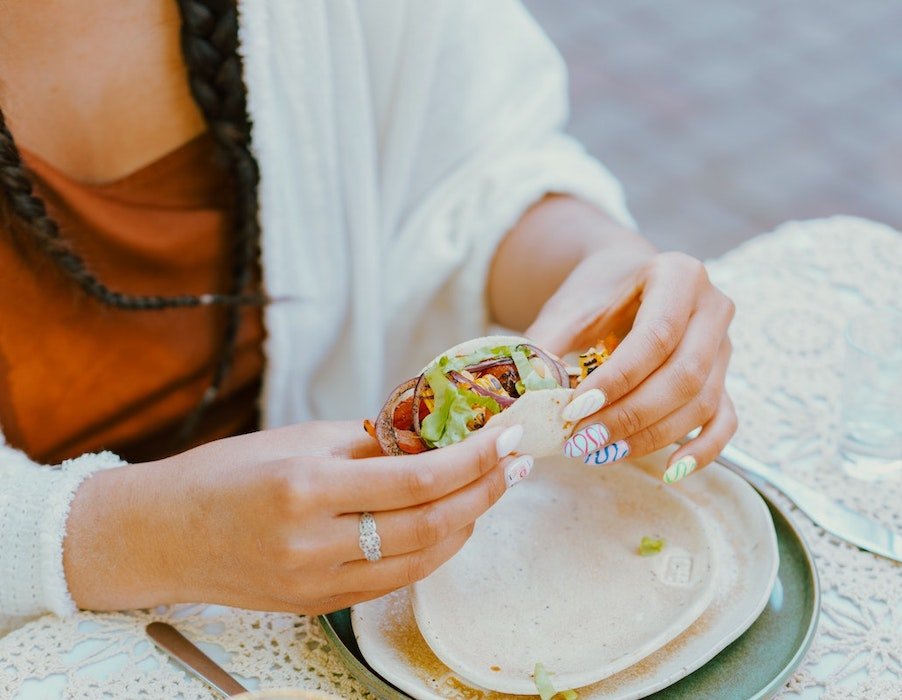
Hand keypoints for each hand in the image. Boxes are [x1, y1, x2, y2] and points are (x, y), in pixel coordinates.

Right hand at [64, 421, 528, 614]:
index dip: (472, 457)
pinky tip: (449, 524)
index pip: (416, 477)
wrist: (160, 535)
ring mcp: (315, 582)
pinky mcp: (316, 605)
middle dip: (484, 493)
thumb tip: (433, 437)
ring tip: (490, 490)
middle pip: (430, 525)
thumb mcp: (297, 440)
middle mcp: (314, 541)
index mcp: (306, 486)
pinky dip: (430, 552)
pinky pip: (392, 580)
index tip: (507, 436)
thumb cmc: (223, 474)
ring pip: (420, 561)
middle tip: (515, 464)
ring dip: (466, 525)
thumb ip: (369, 444)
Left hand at [527, 251, 736, 481]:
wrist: (625, 277)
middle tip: (583, 441)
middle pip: (683, 375)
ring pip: (700, 403)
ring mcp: (724, 345)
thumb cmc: (596, 293)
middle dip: (630, 416)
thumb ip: (547, 347)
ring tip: (601, 452)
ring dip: (651, 436)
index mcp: (678, 275)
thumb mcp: (569, 309)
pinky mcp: (724, 378)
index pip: (655, 337)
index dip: (617, 380)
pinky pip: (724, 421)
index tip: (576, 409)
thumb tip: (527, 398)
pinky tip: (671, 472)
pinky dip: (702, 450)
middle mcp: (712, 308)